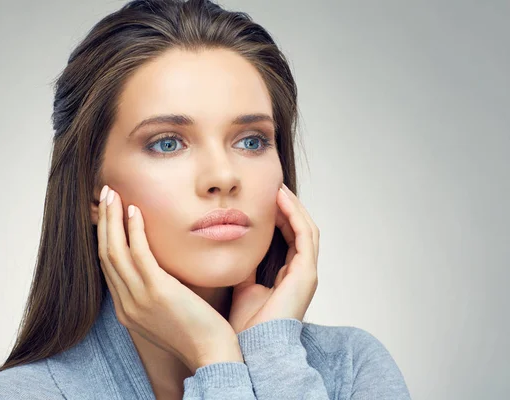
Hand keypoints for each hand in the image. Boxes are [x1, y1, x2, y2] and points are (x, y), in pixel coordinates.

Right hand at [97, 185, 242, 371]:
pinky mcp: (157, 292)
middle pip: (105, 254)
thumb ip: (155, 290)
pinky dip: (133, 230)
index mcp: (126, 309)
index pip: (107, 266)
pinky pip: (139, 254)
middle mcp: (126, 304)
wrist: (212, 354)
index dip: (105, 236)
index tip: (108, 213)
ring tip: (113, 194)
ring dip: (112, 218)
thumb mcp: (166, 312)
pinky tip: (135, 210)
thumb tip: (159, 266)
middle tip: (105, 195)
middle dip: (103, 221)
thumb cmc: (197, 332)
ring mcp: (138, 299)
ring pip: (115, 251)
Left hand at [228, 183, 319, 333]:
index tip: (263, 198)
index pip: (289, 238)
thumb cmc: (243, 325)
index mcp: (288, 277)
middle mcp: (301, 273)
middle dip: (288, 207)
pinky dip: (294, 214)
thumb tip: (230, 244)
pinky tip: (280, 199)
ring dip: (293, 206)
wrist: (247, 349)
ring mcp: (306, 273)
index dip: (279, 216)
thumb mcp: (240, 285)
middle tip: (272, 186)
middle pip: (300, 230)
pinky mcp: (306, 274)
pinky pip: (305, 235)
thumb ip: (242, 265)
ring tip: (277, 188)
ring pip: (306, 229)